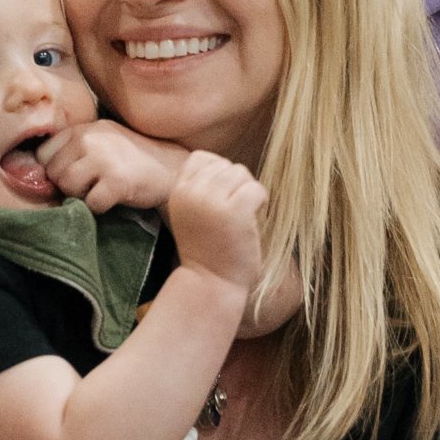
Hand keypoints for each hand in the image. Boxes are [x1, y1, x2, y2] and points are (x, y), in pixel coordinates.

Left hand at [37, 121, 185, 211]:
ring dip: (80, 196)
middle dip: (67, 185)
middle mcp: (91, 138)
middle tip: (89, 186)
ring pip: (67, 185)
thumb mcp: (102, 140)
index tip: (71, 176)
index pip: (44, 152)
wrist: (173, 170)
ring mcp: (104, 159)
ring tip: (99, 191)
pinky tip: (112, 199)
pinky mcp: (117, 181)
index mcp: (84, 128)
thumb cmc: (133, 158)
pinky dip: (99, 207)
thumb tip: (38, 169)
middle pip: (54, 172)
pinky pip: (91, 203)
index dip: (54, 169)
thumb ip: (74, 147)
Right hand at [165, 152, 265, 295]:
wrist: (210, 282)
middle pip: (224, 165)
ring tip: (246, 213)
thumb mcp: (190, 213)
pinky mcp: (234, 213)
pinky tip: (254, 219)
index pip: (201, 157)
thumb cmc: (206, 249)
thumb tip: (227, 166)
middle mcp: (191, 193)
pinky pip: (255, 189)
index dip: (218, 171)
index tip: (223, 195)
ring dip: (249, 191)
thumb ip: (200, 188)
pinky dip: (261, 201)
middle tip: (238, 208)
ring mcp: (211, 202)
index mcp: (178, 191)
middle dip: (236, 182)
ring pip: (240, 173)